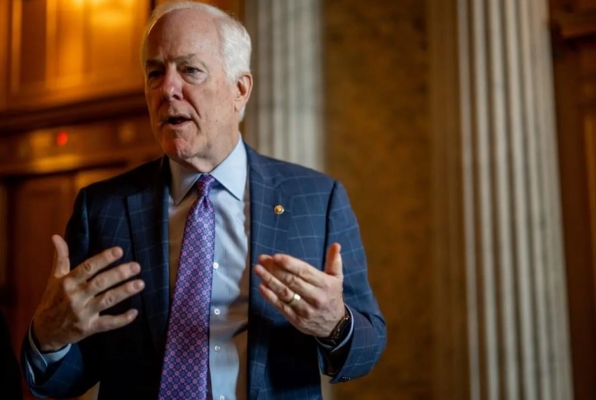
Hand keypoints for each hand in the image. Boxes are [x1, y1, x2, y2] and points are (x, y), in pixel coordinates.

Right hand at [32, 235, 144, 351]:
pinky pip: (107, 323)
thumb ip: (61, 258)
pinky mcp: (88, 328)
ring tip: (140, 284)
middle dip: (119, 274)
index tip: (119, 251)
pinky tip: (134, 312)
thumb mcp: (54, 279)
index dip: (103, 259)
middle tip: (136, 266)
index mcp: (68, 282)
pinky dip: (121, 320)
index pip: (87, 268)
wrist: (44, 331)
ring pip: (106, 301)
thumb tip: (56, 237)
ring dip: (124, 292)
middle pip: (100, 283)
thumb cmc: (52, 300)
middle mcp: (75, 297)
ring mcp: (82, 313)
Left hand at [254, 243, 344, 337]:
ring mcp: (305, 310)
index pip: (304, 271)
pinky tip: (261, 287)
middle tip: (262, 260)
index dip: (289, 263)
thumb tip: (336, 244)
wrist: (335, 326)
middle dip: (275, 269)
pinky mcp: (297, 320)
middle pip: (292, 281)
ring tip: (258, 270)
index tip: (275, 256)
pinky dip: (270, 297)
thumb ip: (334, 261)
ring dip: (269, 281)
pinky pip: (281, 307)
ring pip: (285, 293)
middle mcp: (315, 297)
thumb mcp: (337, 279)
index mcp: (325, 284)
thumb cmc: (332, 297)